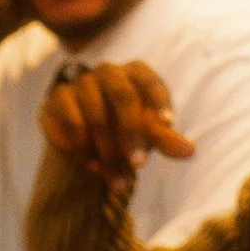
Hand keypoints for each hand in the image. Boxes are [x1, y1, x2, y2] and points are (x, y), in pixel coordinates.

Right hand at [37, 59, 192, 184]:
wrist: (88, 141)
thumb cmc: (128, 132)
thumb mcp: (149, 137)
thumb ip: (166, 140)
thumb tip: (190, 151)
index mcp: (137, 73)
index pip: (151, 83)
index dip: (159, 103)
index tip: (168, 125)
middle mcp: (109, 72)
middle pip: (123, 96)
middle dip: (132, 133)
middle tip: (139, 165)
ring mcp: (82, 82)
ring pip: (96, 115)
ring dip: (108, 152)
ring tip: (117, 178)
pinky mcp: (59, 97)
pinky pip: (73, 123)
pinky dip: (85, 149)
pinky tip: (93, 166)